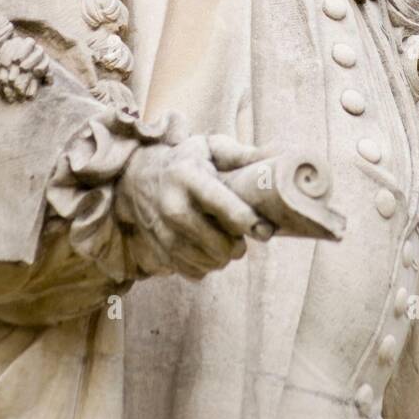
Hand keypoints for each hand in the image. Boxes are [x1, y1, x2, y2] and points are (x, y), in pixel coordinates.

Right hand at [116, 134, 273, 280]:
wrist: (137, 178)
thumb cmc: (185, 161)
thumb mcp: (210, 148)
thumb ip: (243, 155)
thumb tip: (280, 154)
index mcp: (188, 176)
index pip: (220, 204)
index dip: (247, 220)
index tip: (266, 230)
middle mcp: (172, 205)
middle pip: (215, 242)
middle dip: (236, 246)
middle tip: (241, 239)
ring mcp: (162, 231)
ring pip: (204, 261)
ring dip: (222, 258)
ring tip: (225, 245)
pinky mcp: (157, 249)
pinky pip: (190, 271)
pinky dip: (204, 267)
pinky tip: (208, 254)